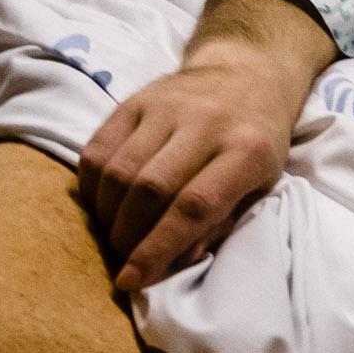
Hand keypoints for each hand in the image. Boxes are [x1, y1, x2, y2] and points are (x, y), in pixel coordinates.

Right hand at [76, 0, 331, 296]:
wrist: (248, 73)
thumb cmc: (256, 142)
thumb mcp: (261, 185)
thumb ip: (219, 224)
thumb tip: (172, 262)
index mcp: (249, 150)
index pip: (195, 206)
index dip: (156, 248)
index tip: (129, 279)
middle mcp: (208, 122)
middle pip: (150, 189)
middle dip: (128, 236)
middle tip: (123, 256)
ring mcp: (170, 106)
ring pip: (119, 170)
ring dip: (107, 214)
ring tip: (115, 232)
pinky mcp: (138, 98)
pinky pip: (97, 148)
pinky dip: (92, 186)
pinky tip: (104, 202)